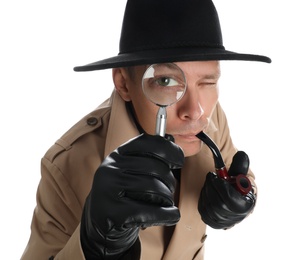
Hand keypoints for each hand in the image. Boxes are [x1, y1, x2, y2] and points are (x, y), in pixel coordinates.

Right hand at [80, 133, 183, 258]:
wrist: (101, 222)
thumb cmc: (125, 194)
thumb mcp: (131, 170)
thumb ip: (148, 157)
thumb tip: (173, 144)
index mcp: (117, 154)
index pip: (148, 143)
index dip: (169, 150)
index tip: (179, 161)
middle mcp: (111, 168)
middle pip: (156, 168)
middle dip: (170, 182)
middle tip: (169, 191)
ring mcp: (109, 189)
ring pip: (155, 189)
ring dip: (168, 199)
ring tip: (164, 204)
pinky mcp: (113, 212)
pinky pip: (151, 211)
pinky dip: (167, 214)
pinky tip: (170, 215)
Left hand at [198, 151, 255, 228]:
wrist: (234, 196)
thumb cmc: (236, 183)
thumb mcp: (239, 173)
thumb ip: (240, 164)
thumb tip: (242, 155)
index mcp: (247, 204)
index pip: (230, 199)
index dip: (219, 186)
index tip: (213, 175)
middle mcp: (238, 216)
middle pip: (218, 205)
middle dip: (210, 188)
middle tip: (210, 178)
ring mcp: (226, 222)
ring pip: (209, 209)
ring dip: (206, 193)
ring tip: (209, 185)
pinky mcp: (216, 224)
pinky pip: (204, 213)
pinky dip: (202, 201)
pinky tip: (206, 193)